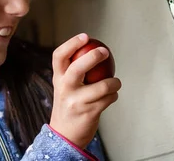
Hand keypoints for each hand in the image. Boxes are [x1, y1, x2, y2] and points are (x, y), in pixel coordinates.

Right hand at [49, 33, 121, 148]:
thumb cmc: (69, 107)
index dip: (71, 44)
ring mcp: (76, 102)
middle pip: (77, 68)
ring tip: (115, 83)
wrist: (64, 136)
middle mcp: (65, 89)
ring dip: (114, 82)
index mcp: (58, 79)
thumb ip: (74, 71)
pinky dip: (113, 96)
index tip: (85, 36)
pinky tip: (111, 96)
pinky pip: (108, 99)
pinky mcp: (89, 113)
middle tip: (105, 52)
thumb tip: (94, 50)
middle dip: (93, 57)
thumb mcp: (65, 88)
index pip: (59, 57)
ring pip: (102, 86)